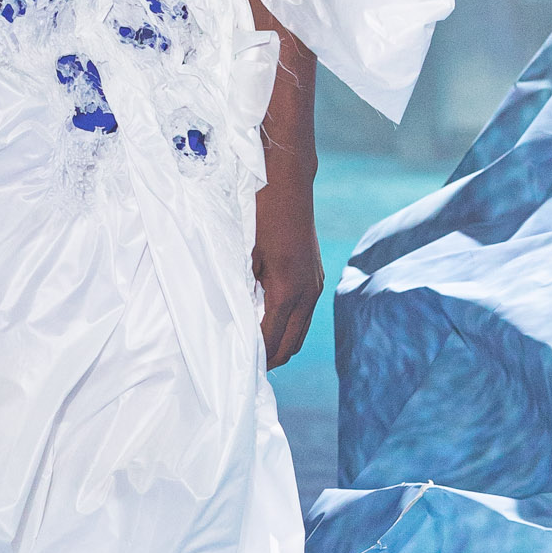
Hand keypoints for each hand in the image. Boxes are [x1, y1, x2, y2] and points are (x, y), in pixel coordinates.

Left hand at [253, 162, 322, 369]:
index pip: (271, 340)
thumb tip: (236, 320)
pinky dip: (288, 327)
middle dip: (269, 360)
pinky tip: (268, 323)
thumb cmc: (261, 215)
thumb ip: (242, 290)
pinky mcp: (315, 278)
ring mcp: (315, 286)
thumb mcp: (245, 254)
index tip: (237, 367)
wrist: (289, 185)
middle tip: (245, 367)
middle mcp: (307, 293)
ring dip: (280, 345)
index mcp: (287, 291)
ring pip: (299, 333)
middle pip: (290, 345)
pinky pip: (304, 316)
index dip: (255, 357)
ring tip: (255, 351)